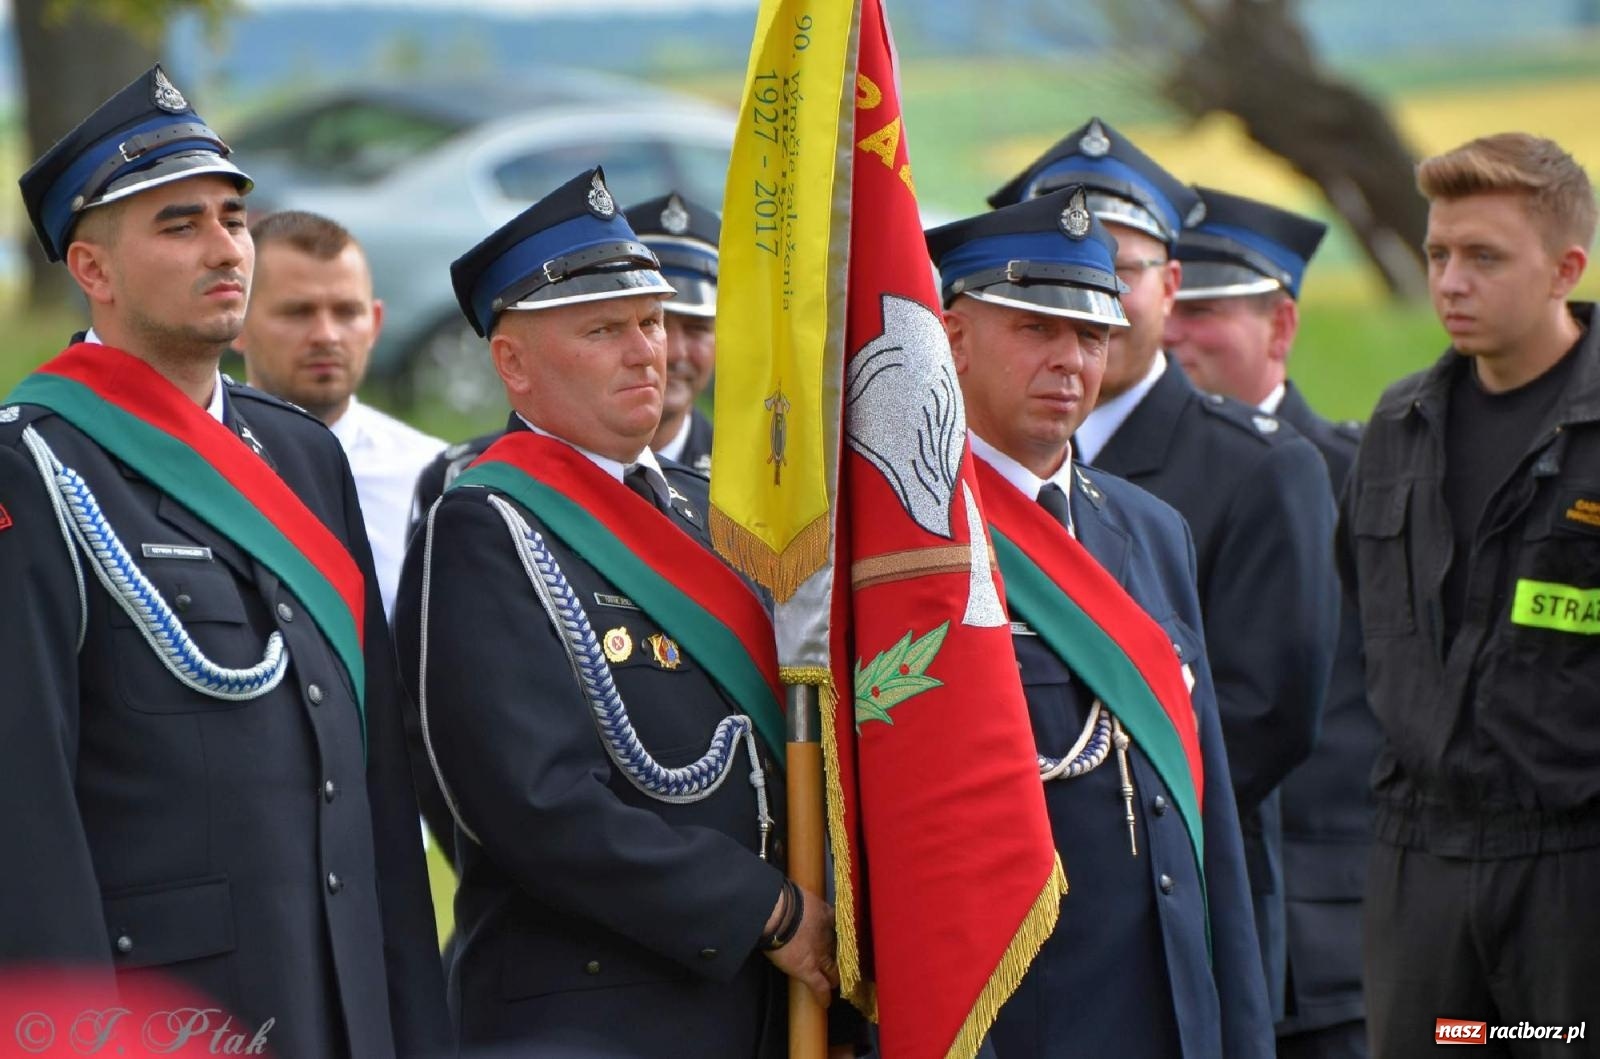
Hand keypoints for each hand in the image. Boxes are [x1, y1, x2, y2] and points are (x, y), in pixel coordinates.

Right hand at [761, 882, 837, 1006]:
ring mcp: (819, 954)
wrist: (777, 912)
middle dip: (840, 956)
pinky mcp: (808, 970)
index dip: (838, 934)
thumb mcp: (800, 896)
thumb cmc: (784, 900)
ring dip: (833, 976)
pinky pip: (820, 986)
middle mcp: (826, 936)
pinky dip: (823, 995)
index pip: (837, 926)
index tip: (840, 938)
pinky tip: (826, 1002)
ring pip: (832, 969)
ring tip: (835, 982)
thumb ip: (803, 902)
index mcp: (824, 915)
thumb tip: (792, 898)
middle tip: (842, 963)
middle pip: (838, 949)